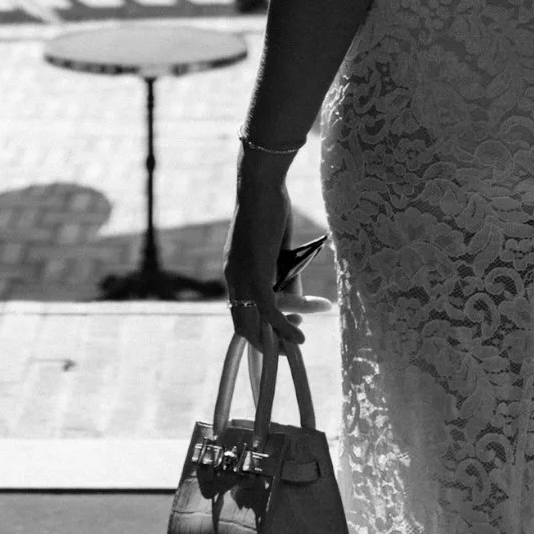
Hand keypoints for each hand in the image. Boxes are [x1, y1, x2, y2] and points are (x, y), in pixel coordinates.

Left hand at [226, 141, 304, 357]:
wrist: (260, 186)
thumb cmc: (271, 209)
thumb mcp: (279, 250)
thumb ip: (285, 276)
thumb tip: (296, 302)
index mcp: (235, 271)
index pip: (241, 310)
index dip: (260, 328)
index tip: (283, 331)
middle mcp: (233, 278)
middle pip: (243, 324)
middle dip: (266, 341)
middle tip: (290, 347)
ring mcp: (241, 278)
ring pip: (255, 322)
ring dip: (278, 337)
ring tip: (298, 343)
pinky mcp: (256, 275)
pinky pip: (269, 310)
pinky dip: (284, 327)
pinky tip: (299, 336)